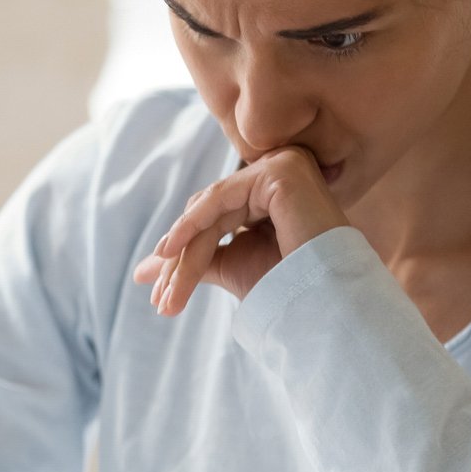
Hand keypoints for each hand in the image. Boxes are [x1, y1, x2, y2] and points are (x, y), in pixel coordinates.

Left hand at [130, 145, 349, 311]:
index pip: (215, 218)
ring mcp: (283, 167)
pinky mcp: (280, 172)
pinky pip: (221, 198)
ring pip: (212, 210)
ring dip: (184, 253)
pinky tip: (171, 251)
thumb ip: (194, 259)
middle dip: (180, 259)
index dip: (183, 254)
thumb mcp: (232, 266)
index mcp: (272, 192)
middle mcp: (279, 173)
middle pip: (210, 214)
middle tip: (160, 301)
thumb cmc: (287, 287)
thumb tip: (144, 270)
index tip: (156, 292)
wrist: (326, 304)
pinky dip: (192, 225)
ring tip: (166, 294)